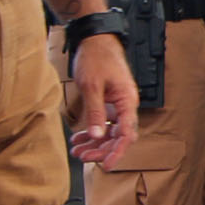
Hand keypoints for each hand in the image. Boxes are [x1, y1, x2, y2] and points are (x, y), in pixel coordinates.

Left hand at [65, 32, 137, 165]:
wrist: (95, 39)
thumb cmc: (97, 57)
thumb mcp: (92, 86)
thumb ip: (96, 112)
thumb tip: (98, 135)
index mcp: (127, 101)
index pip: (126, 134)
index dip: (117, 151)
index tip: (106, 164)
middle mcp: (125, 105)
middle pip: (118, 136)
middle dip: (101, 149)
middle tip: (84, 157)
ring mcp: (117, 104)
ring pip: (109, 132)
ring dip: (95, 143)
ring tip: (78, 151)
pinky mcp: (108, 102)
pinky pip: (103, 122)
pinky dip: (92, 132)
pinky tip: (79, 139)